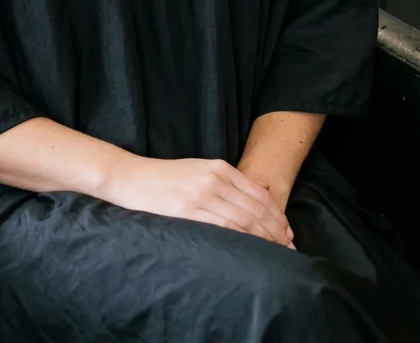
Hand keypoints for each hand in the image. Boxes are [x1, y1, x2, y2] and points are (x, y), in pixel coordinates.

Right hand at [105, 154, 293, 246]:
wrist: (132, 178)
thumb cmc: (165, 178)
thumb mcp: (198, 171)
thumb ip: (223, 183)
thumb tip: (250, 206)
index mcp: (218, 167)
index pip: (259, 194)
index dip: (277, 215)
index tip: (287, 232)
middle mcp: (214, 179)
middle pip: (255, 208)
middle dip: (276, 230)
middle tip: (287, 248)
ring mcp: (201, 194)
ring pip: (244, 219)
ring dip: (263, 238)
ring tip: (274, 253)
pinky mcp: (188, 210)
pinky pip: (223, 227)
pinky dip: (242, 240)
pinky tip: (250, 250)